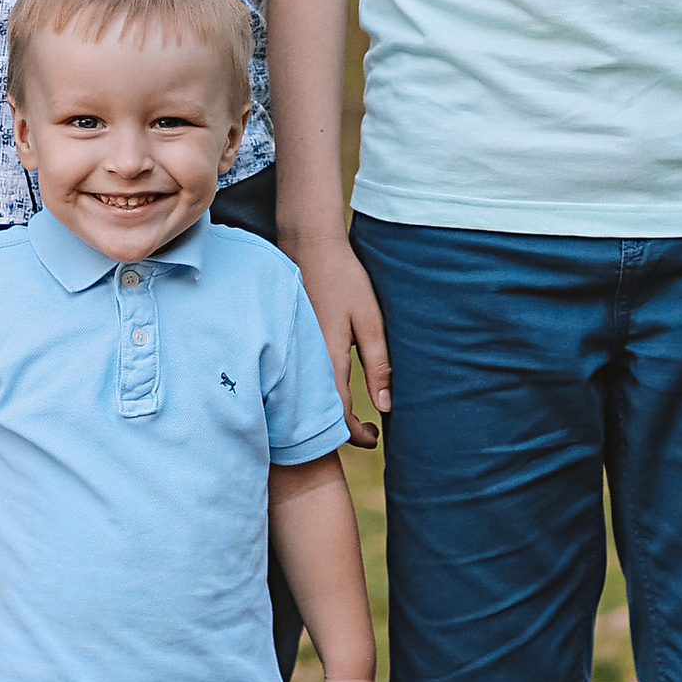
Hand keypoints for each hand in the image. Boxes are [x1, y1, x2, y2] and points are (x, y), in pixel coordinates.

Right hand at [284, 225, 389, 442]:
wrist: (309, 245)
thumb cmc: (344, 279)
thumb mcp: (370, 321)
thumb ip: (378, 364)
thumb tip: (386, 406)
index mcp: (328, 361)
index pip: (338, 417)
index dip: (357, 435)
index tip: (376, 436)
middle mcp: (308, 363)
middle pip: (321, 413)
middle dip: (343, 429)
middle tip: (370, 427)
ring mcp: (297, 352)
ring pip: (312, 397)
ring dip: (333, 411)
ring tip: (358, 411)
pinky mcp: (295, 343)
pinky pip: (306, 378)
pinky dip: (322, 391)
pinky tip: (336, 384)